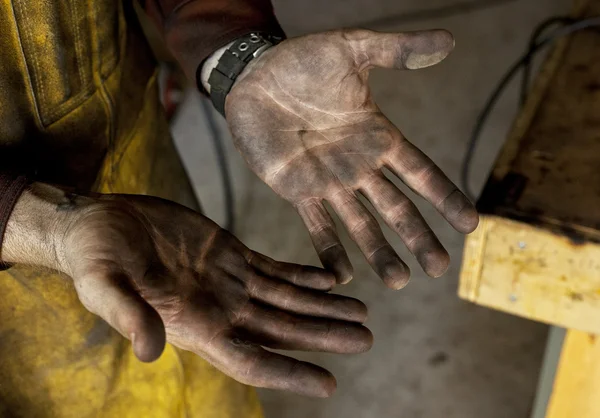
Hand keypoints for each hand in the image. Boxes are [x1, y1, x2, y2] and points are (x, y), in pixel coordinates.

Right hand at [34, 189, 371, 396]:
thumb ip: (127, 314)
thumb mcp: (102, 285)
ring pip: (287, 300)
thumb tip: (150, 352)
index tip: (329, 383)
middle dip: (324, 336)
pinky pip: (276, 269)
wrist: (99, 224)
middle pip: (282, 330)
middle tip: (366, 338)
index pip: (251, 360)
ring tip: (361, 312)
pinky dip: (304, 275)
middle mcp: (219, 309)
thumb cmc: (94, 257)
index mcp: (195, 325)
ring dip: (323, 307)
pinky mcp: (230, 254)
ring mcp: (228, 282)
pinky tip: (331, 278)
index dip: (289, 373)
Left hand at [226, 29, 478, 288]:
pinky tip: (342, 277)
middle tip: (438, 268)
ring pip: (361, 224)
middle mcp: (358, 165)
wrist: (253, 77)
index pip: (420, 172)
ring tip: (397, 281)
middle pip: (396, 208)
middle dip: (418, 237)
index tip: (471, 224)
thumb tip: (448, 41)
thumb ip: (397, 51)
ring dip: (379, 252)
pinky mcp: (297, 191)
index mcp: (377, 136)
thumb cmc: (302, 61)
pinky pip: (317, 225)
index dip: (445, 197)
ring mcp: (328, 182)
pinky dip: (329, 251)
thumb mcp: (353, 49)